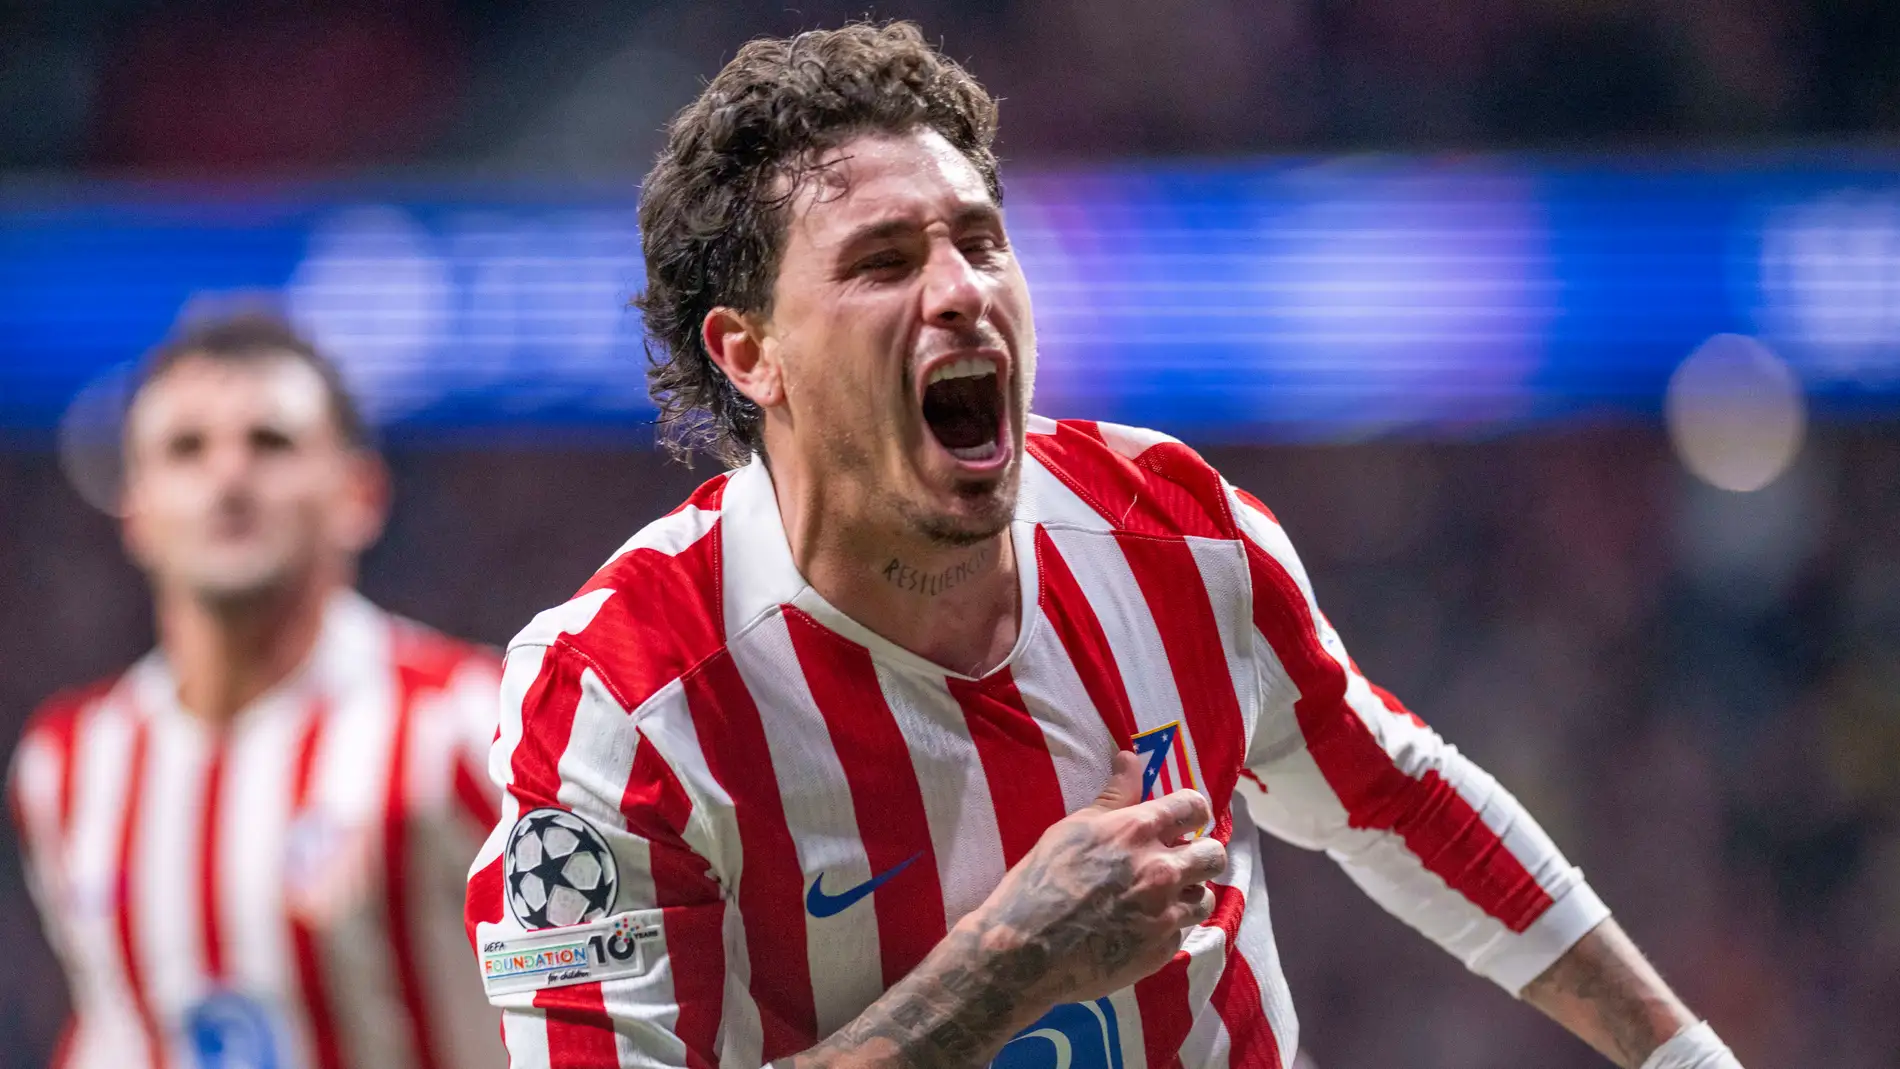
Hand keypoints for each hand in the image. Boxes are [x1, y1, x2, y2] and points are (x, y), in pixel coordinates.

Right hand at [963, 750, 1224, 1008]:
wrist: (1026, 950)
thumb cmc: (1041, 881)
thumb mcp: (1073, 828)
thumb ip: (1113, 796)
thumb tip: (1130, 758)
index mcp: (1139, 831)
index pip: (1194, 806)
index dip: (1192, 811)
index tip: (1184, 821)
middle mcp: (1162, 870)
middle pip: (1214, 855)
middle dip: (1201, 854)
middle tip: (1179, 861)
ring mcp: (1166, 914)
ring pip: (1206, 898)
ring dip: (1188, 894)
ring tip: (1162, 898)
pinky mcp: (1162, 950)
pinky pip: (1181, 932)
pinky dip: (1166, 928)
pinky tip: (1139, 928)